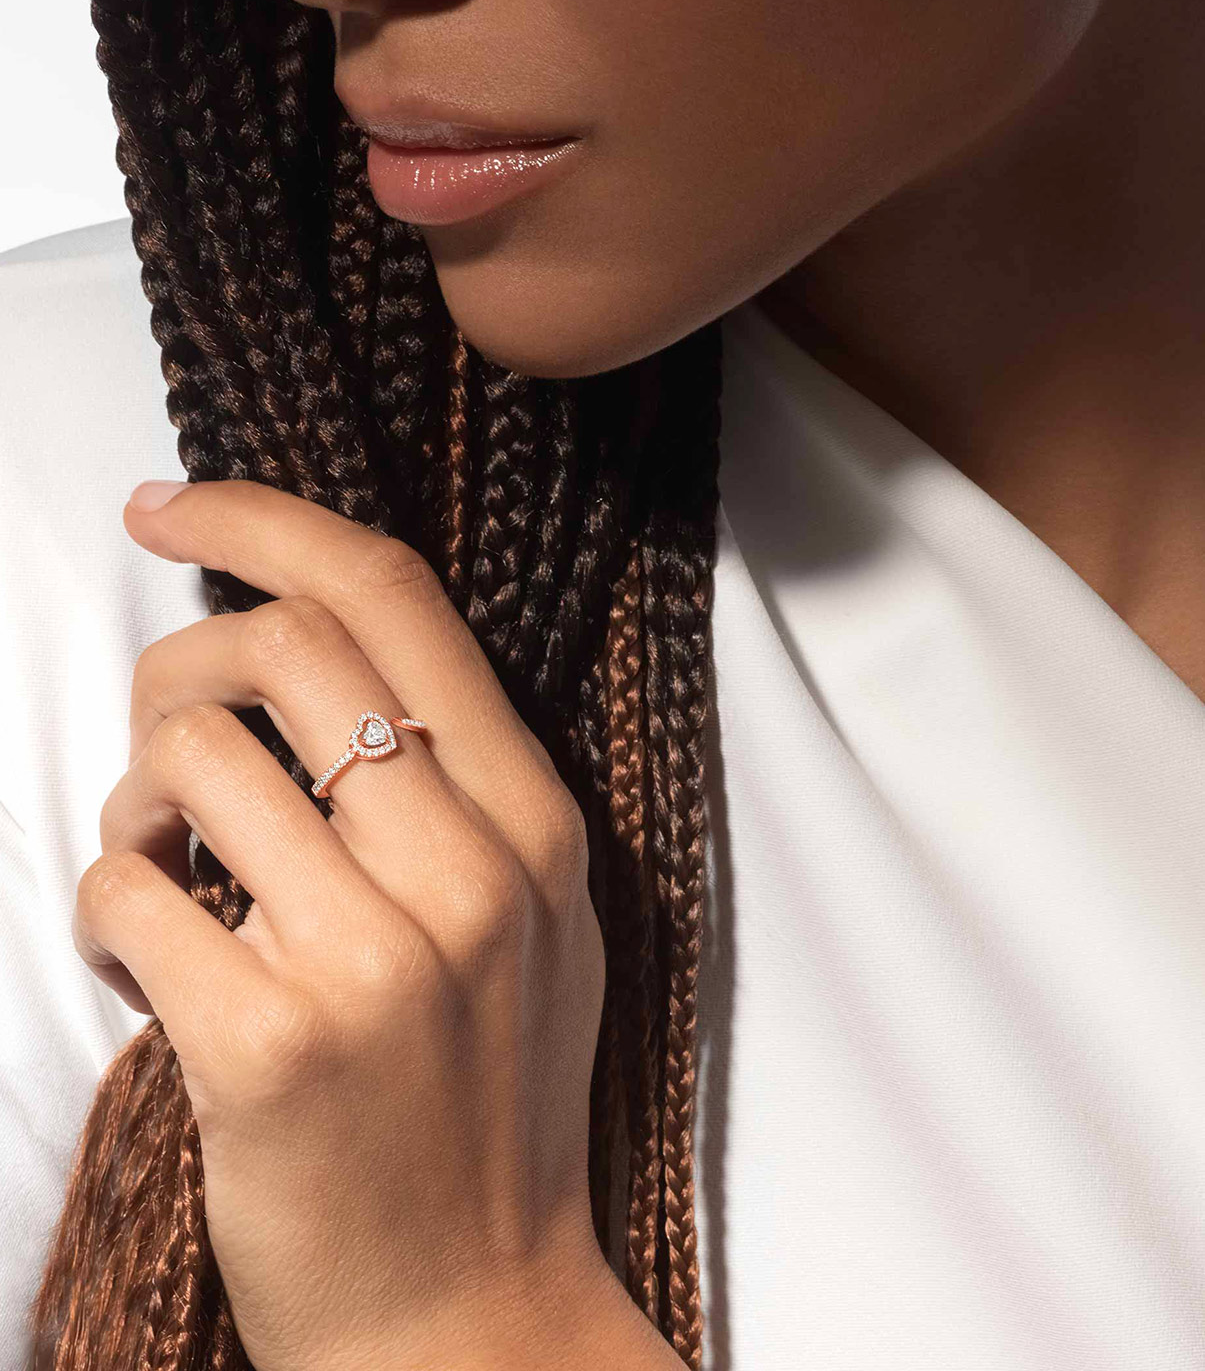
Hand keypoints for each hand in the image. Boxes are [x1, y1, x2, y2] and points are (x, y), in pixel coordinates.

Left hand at [72, 479, 676, 1370]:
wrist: (468, 1315)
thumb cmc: (486, 1105)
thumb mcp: (531, 922)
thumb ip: (457, 786)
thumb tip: (317, 646)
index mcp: (533, 823)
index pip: (393, 597)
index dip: (263, 518)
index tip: (171, 502)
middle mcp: (469, 870)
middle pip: (276, 647)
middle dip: (175, 663)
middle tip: (165, 732)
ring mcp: (374, 959)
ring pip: (186, 763)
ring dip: (135, 800)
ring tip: (164, 872)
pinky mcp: (267, 1045)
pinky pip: (129, 892)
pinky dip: (107, 902)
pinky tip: (144, 954)